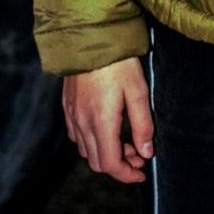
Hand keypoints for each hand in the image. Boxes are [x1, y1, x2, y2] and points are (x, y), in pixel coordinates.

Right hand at [62, 56, 154, 184]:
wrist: (89, 38)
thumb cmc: (118, 63)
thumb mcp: (139, 92)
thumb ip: (143, 125)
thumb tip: (146, 153)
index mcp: (101, 123)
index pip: (111, 164)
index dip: (127, 175)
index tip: (142, 172)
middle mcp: (82, 124)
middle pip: (97, 162)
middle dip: (120, 165)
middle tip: (139, 154)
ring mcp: (72, 116)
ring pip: (86, 150)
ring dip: (106, 152)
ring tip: (127, 140)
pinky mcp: (67, 107)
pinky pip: (77, 135)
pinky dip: (93, 141)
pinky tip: (107, 128)